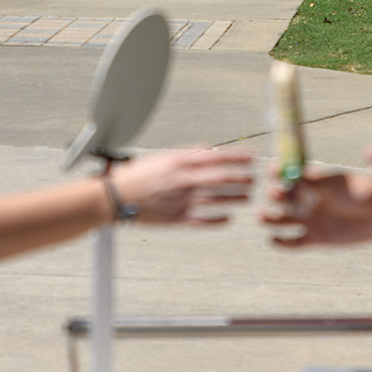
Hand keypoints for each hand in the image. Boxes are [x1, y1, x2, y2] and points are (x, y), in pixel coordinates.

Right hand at [110, 148, 254, 224]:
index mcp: (180, 162)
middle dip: (241, 179)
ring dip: (234, 198)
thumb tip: (210, 151)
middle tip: (254, 179)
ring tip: (247, 197)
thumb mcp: (164, 156)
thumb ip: (188, 153)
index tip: (251, 159)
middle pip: (220, 179)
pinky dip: (218, 220)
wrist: (117, 195)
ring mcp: (180, 201)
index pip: (216, 157)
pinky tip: (228, 218)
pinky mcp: (176, 218)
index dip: (237, 158)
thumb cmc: (140, 174)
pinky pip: (202, 220)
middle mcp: (182, 181)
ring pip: (215, 200)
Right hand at [261, 168, 371, 246]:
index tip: (269, 170)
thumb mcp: (335, 185)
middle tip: (272, 193)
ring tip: (261, 216)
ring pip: (283, 220)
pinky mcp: (316, 238)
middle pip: (283, 198)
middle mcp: (307, 199)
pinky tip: (273, 239)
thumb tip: (291, 178)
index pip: (287, 175)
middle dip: (275, 195)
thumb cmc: (360, 191)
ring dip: (271, 218)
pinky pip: (294, 243)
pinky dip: (282, 243)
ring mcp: (310, 218)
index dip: (277, 172)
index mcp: (311, 180)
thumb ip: (314, 183)